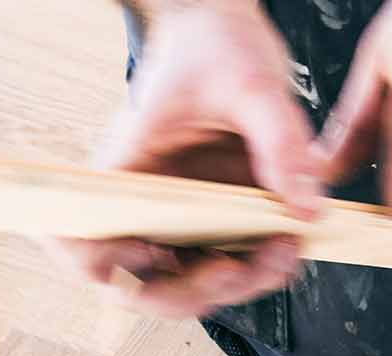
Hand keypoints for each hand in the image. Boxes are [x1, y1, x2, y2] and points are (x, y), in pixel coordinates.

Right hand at [53, 0, 323, 318]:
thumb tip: (306, 210)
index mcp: (122, 173)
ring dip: (242, 283)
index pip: (85, 244)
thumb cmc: (212, 45)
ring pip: (197, 284)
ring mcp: (183, 219)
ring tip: (285, 248)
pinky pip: (234, 263)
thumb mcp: (250, 82)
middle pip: (147, 286)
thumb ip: (280, 142)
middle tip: (240, 268)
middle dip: (197, 291)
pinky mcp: (220, 219)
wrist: (227, 30)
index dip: (107, 269)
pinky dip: (264, 265)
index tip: (152, 258)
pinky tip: (294, 237)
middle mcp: (145, 206)